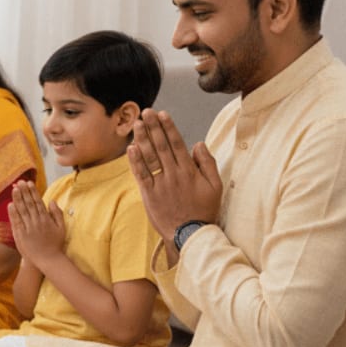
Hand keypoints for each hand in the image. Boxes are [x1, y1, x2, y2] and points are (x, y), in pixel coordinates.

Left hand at [8, 180, 64, 266]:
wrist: (48, 260)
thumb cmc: (55, 244)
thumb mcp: (61, 228)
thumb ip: (57, 213)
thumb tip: (52, 200)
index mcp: (46, 219)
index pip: (38, 202)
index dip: (33, 192)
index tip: (29, 183)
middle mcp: (37, 222)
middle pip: (29, 204)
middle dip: (24, 192)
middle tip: (19, 182)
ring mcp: (28, 228)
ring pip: (22, 211)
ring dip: (17, 199)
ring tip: (14, 189)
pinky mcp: (21, 235)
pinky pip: (16, 222)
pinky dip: (13, 213)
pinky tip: (10, 204)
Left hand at [127, 109, 222, 245]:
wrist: (190, 234)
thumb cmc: (204, 210)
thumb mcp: (215, 186)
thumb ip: (208, 163)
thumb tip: (198, 143)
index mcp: (190, 171)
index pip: (177, 144)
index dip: (169, 127)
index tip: (163, 114)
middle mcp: (174, 174)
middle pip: (162, 146)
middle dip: (153, 127)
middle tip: (146, 112)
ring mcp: (160, 184)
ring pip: (150, 157)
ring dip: (142, 139)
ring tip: (137, 124)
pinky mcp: (149, 194)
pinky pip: (141, 175)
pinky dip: (135, 161)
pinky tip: (130, 148)